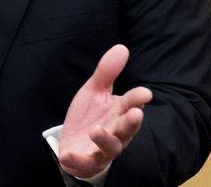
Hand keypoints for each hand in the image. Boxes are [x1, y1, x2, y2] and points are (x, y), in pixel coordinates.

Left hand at [58, 44, 152, 178]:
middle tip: (136, 113)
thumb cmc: (91, 116)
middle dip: (131, 122)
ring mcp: (102, 148)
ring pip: (110, 147)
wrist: (75, 143)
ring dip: (105, 139)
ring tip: (95, 130)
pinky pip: (84, 163)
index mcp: (119, 113)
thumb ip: (107, 72)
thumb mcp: (95, 91)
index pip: (131, 105)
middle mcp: (116, 132)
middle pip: (126, 128)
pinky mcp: (87, 161)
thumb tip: (122, 47)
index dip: (137, 99)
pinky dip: (76, 160)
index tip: (144, 93)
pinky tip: (66, 155)